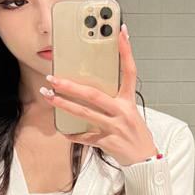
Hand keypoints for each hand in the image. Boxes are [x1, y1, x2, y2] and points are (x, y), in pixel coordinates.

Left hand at [39, 24, 157, 166]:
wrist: (145, 161)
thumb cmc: (135, 134)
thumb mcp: (130, 113)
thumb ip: (114, 100)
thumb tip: (91, 88)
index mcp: (129, 101)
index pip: (129, 71)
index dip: (126, 51)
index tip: (120, 32)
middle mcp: (122, 112)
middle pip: (93, 94)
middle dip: (70, 85)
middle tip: (53, 77)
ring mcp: (115, 127)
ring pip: (85, 113)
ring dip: (63, 105)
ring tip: (49, 96)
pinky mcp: (109, 142)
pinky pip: (86, 138)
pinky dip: (73, 135)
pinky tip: (63, 131)